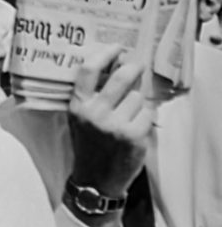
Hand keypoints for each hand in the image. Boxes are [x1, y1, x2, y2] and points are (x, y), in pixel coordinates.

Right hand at [67, 45, 151, 197]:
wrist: (95, 179)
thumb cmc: (89, 144)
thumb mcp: (80, 118)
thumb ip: (91, 95)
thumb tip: (114, 65)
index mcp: (78, 105)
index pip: (89, 70)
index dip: (105, 53)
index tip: (117, 47)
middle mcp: (94, 113)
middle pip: (121, 76)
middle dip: (133, 68)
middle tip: (137, 66)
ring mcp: (114, 125)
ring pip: (138, 96)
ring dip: (138, 101)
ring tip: (128, 114)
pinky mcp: (133, 135)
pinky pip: (148, 113)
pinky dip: (145, 117)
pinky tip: (135, 127)